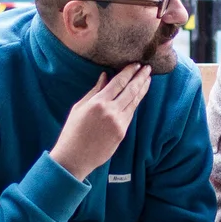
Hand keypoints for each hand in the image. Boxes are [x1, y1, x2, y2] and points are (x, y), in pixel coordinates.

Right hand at [51, 66, 149, 180]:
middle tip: (148, 68)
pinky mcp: (122, 133)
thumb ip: (94, 91)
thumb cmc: (73, 131)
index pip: (119, 82)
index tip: (137, 64)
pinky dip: (135, 103)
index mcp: (98, 102)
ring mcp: (118, 122)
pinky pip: (130, 114)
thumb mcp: (79, 107)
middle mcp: (111, 111)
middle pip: (131, 90)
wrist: (75, 157)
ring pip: (134, 102)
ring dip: (142, 90)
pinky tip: (138, 96)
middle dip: (140, 78)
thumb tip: (105, 76)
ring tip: (148, 79)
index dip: (129, 72)